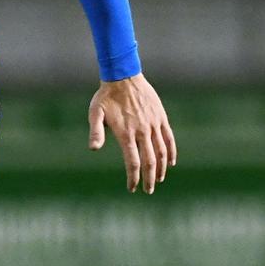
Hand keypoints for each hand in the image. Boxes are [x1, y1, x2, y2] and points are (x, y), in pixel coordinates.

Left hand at [88, 73, 175, 192]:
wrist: (124, 75)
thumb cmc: (106, 96)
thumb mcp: (95, 113)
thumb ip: (96, 131)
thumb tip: (93, 149)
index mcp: (126, 133)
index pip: (133, 161)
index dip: (134, 177)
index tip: (132, 188)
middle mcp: (142, 131)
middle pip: (149, 160)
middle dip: (149, 178)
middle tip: (148, 190)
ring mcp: (153, 124)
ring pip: (161, 151)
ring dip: (160, 168)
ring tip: (158, 179)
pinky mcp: (160, 118)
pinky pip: (168, 138)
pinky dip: (171, 152)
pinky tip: (170, 163)